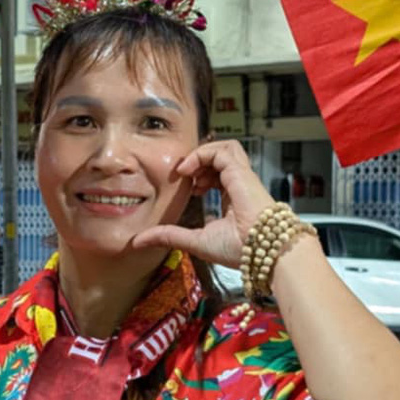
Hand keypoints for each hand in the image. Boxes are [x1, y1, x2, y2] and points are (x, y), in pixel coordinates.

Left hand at [130, 141, 277, 268]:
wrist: (261, 251)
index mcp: (233, 199)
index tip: (185, 186)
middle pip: (220, 157)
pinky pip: (222, 150)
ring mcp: (241, 176)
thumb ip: (169, 236)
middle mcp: (239, 185)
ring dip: (201, 154)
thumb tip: (138, 241)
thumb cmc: (238, 249)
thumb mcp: (195, 241)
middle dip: (198, 161)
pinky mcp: (241, 172)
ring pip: (224, 148)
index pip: (218, 174)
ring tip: (186, 171)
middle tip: (181, 175)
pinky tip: (188, 170)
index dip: (199, 174)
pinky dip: (202, 154)